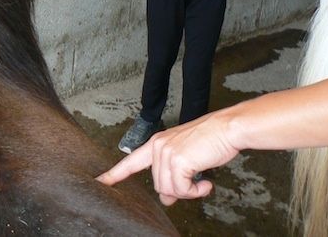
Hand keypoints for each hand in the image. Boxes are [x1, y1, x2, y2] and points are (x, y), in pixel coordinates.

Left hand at [97, 113, 239, 205]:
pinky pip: (182, 189)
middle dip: (177, 189)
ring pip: (169, 189)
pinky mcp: (178, 160)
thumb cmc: (211, 140)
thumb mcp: (187, 159)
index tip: (100, 181)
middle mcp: (158, 146)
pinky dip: (195, 192)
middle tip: (194, 183)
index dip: (115, 174)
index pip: (131, 162)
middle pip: (159, 184)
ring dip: (188, 191)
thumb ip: (173, 176)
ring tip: (201, 180)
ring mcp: (165, 152)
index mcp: (157, 143)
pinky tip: (205, 183)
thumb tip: (167, 199)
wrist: (227, 129)